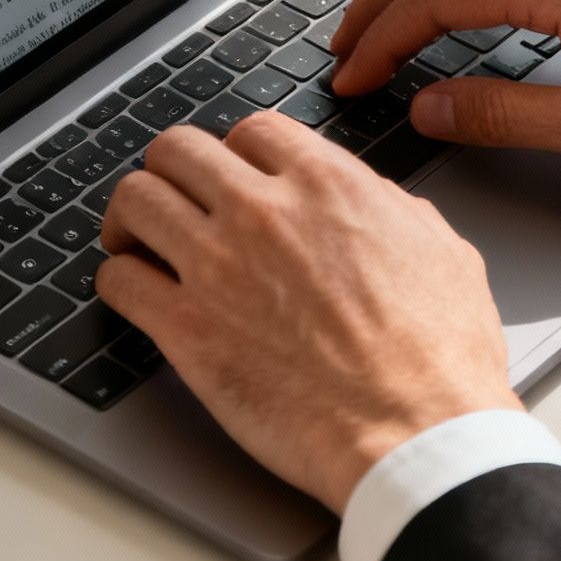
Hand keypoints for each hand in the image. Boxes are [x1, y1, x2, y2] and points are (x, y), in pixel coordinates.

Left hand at [94, 116, 520, 512]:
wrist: (416, 430)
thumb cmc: (439, 357)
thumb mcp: (442, 252)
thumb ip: (391, 212)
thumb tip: (373, 202)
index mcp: (328, 186)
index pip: (252, 130)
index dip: (239, 153)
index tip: (234, 176)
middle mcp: (263, 211)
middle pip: (178, 149)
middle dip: (174, 171)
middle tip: (176, 199)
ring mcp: (217, 267)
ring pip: (135, 199)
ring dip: (132, 218)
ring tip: (138, 241)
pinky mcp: (186, 331)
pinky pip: (117, 281)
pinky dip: (119, 281)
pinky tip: (136, 293)